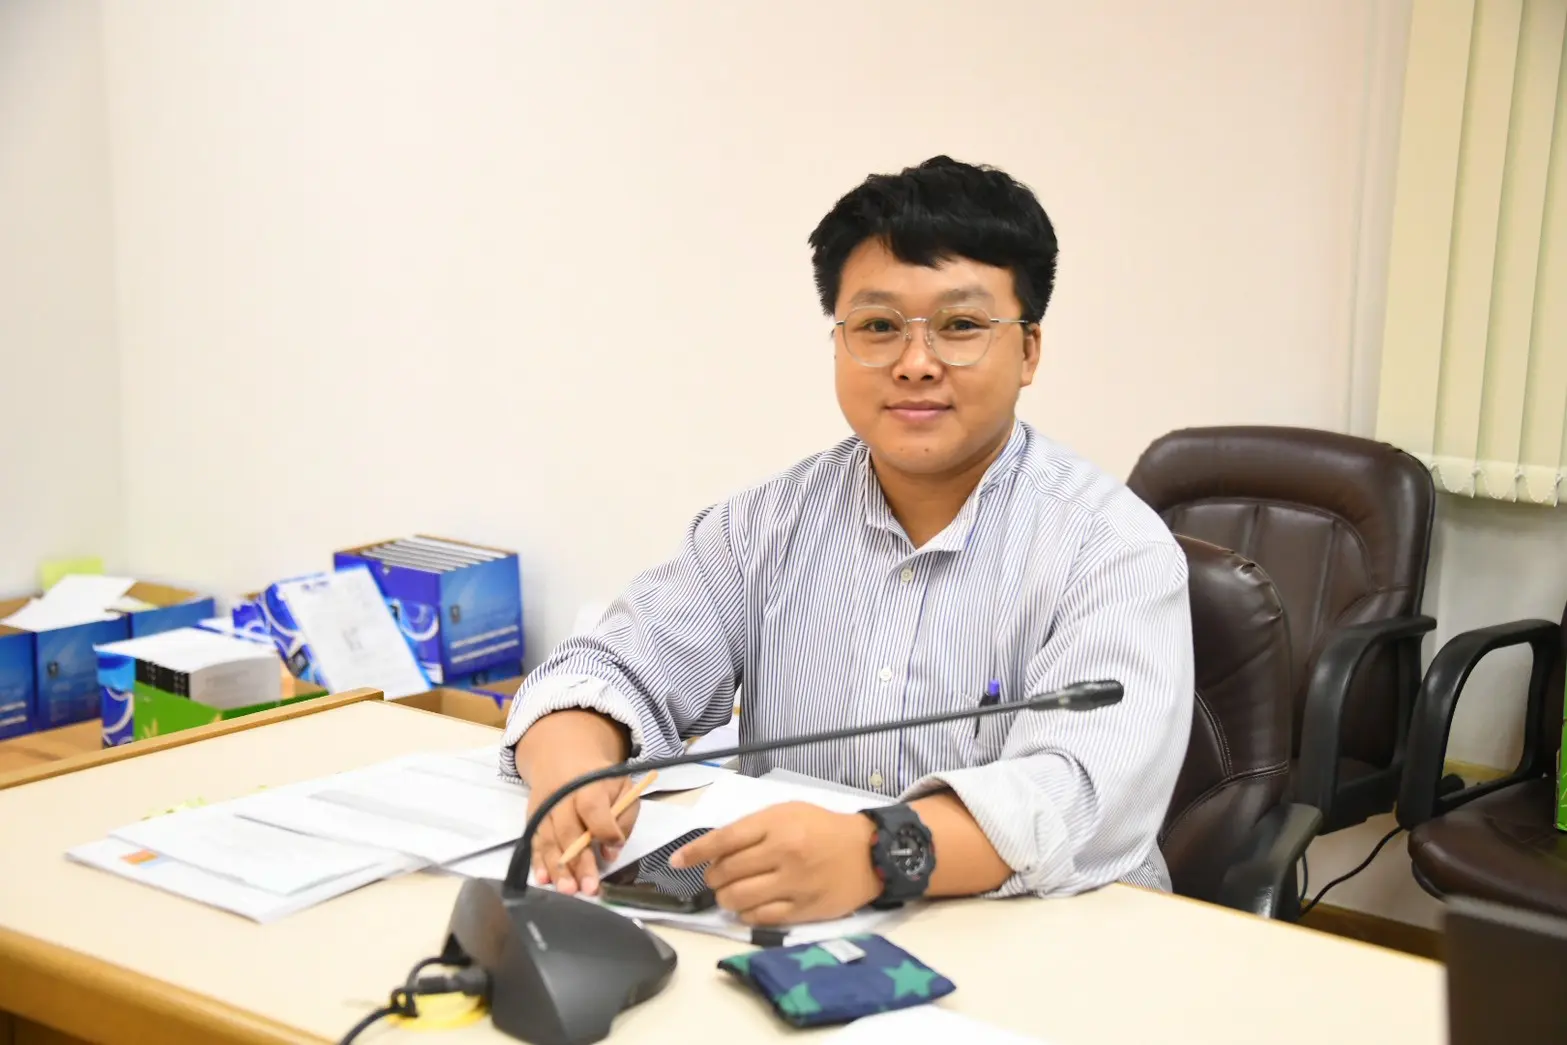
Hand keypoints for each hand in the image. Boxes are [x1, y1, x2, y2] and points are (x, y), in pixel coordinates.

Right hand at [515, 711, 635, 896]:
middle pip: (568, 831)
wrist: (564, 759)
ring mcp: (544, 808)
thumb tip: (612, 851)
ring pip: (549, 840)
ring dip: (557, 868)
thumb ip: (623, 818)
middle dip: (579, 862)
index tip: (612, 847)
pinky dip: (537, 863)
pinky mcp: (532, 818)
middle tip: (588, 888)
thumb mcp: (622, 788)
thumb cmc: (600, 781)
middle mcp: (562, 796)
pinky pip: (534, 843)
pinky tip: (544, 880)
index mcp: (589, 784)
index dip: (603, 828)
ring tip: (568, 890)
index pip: (592, 807)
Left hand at [669, 802, 880, 924]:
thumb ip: (753, 827)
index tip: (676, 861)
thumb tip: (715, 848)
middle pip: (726, 871)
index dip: (694, 852)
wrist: (868, 852)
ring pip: (738, 897)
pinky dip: (744, 914)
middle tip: (714, 878)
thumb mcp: (788, 812)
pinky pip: (760, 918)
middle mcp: (782, 853)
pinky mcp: (803, 909)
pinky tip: (745, 907)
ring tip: (727, 894)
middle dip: (711, 877)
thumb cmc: (823, 828)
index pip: (724, 840)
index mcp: (776, 824)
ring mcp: (793, 883)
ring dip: (723, 898)